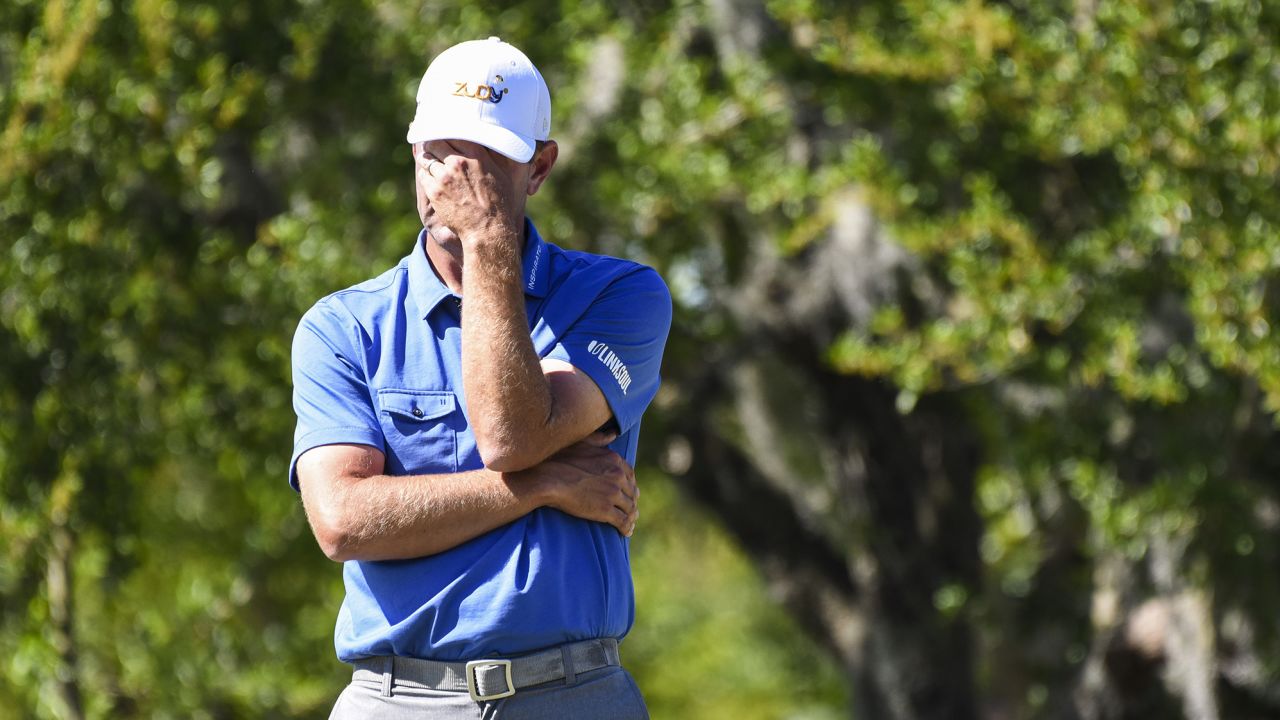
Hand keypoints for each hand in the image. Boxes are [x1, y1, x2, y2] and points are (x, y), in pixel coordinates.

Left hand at [417, 140, 522, 248]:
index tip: (443, 133)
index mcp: (475, 154)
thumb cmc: (498, 203)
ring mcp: (444, 177)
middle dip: (432, 143)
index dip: (446, 132)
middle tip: (430, 144)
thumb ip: (489, 155)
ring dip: (426, 157)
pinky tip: (429, 176)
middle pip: (436, 142)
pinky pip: (423, 175)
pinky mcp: (434, 191)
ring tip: (427, 157)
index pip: (453, 133)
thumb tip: (488, 141)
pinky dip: (424, 173)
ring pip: (426, 158)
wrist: (487, 229)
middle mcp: (458, 162)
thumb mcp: (500, 173)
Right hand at [519, 436, 638, 536]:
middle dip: (631, 501)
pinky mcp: (606, 510)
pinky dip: (626, 528)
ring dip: (631, 516)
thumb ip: (599, 438)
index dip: (629, 485)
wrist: (546, 478)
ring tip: (629, 523)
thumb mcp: (581, 442)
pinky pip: (623, 521)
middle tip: (630, 510)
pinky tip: (626, 532)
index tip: (627, 492)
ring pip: (630, 508)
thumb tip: (612, 434)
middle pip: (631, 492)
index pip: (629, 475)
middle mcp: (617, 476)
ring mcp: (613, 494)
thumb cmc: (558, 459)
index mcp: (614, 460)